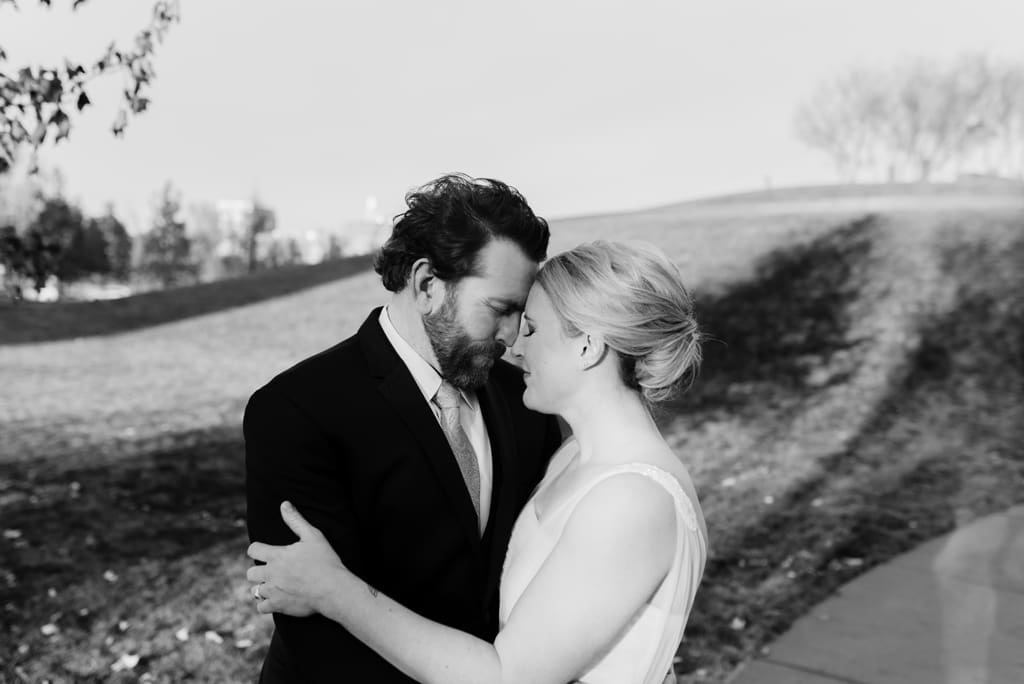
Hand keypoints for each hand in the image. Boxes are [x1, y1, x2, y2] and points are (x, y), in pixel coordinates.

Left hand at [246, 501, 345, 616]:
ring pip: (255, 591)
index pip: (253, 550)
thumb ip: (296, 520)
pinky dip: (266, 604)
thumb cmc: (325, 561)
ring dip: (262, 588)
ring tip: (275, 586)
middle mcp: (270, 574)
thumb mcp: (313, 536)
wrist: (332, 589)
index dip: (258, 549)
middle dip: (259, 571)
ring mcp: (273, 591)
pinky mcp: (278, 606)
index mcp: (276, 555)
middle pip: (250, 573)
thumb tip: (284, 504)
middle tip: (273, 571)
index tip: (266, 551)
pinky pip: (261, 607)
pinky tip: (277, 599)